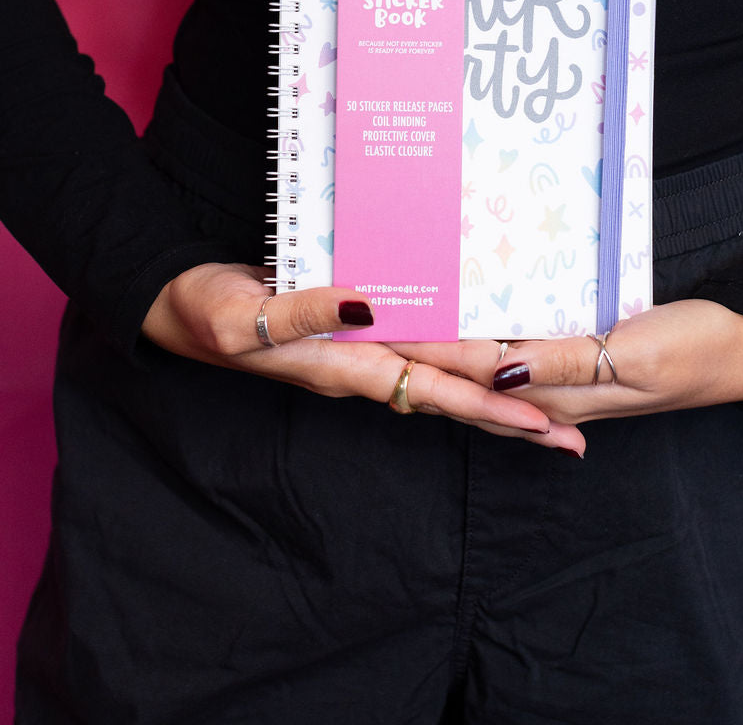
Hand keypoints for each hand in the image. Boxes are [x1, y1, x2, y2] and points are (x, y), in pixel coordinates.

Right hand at [141, 262, 581, 450]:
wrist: (172, 305)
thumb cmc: (203, 312)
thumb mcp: (245, 315)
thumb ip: (305, 314)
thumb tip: (368, 308)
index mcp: (341, 369)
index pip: (430, 391)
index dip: (486, 407)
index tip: (540, 423)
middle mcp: (358, 369)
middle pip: (448, 398)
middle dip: (508, 419)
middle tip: (570, 437)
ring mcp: (354, 354)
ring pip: (437, 376)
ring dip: (489, 391)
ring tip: (544, 403)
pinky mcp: (348, 332)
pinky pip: (413, 348)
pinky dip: (453, 353)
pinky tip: (477, 346)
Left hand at [394, 300, 742, 434]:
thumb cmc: (695, 350)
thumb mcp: (633, 354)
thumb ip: (565, 362)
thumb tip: (497, 371)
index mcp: (558, 396)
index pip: (471, 372)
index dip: (420, 351)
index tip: (373, 328)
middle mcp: (551, 396)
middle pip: (467, 379)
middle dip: (416, 354)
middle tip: (365, 320)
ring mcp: (564, 383)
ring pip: (486, 370)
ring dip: (443, 348)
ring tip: (396, 322)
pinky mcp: (578, 364)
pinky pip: (517, 356)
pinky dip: (482, 342)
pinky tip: (467, 324)